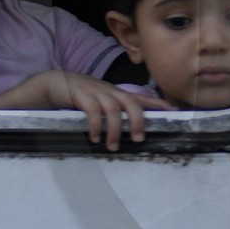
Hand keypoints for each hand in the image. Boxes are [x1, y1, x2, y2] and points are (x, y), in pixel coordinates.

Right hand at [0, 70, 154, 149]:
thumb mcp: (100, 101)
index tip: (176, 112)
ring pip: (113, 109)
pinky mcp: (80, 95)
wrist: (53, 83)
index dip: (159, 104)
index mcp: (116, 94)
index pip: (142, 97)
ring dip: (115, 129)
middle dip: (139, 120)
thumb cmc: (79, 96)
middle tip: (139, 139)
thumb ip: (114, 111)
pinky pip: (92, 110)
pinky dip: (96, 125)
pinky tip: (94, 137)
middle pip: (132, 102)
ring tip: (112, 146)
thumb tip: (130, 128)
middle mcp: (109, 91)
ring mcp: (95, 91)